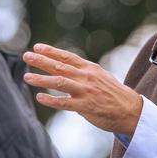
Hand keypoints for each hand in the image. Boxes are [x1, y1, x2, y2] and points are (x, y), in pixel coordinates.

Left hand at [23, 43, 142, 136]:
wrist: (130, 110)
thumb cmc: (113, 93)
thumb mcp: (99, 76)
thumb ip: (82, 72)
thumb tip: (65, 68)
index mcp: (89, 68)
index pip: (67, 56)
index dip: (51, 51)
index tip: (36, 47)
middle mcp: (86, 77)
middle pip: (59, 66)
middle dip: (41, 61)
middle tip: (26, 56)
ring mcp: (85, 91)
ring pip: (59, 82)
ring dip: (41, 79)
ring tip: (27, 77)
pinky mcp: (85, 106)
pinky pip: (64, 102)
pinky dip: (51, 100)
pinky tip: (39, 97)